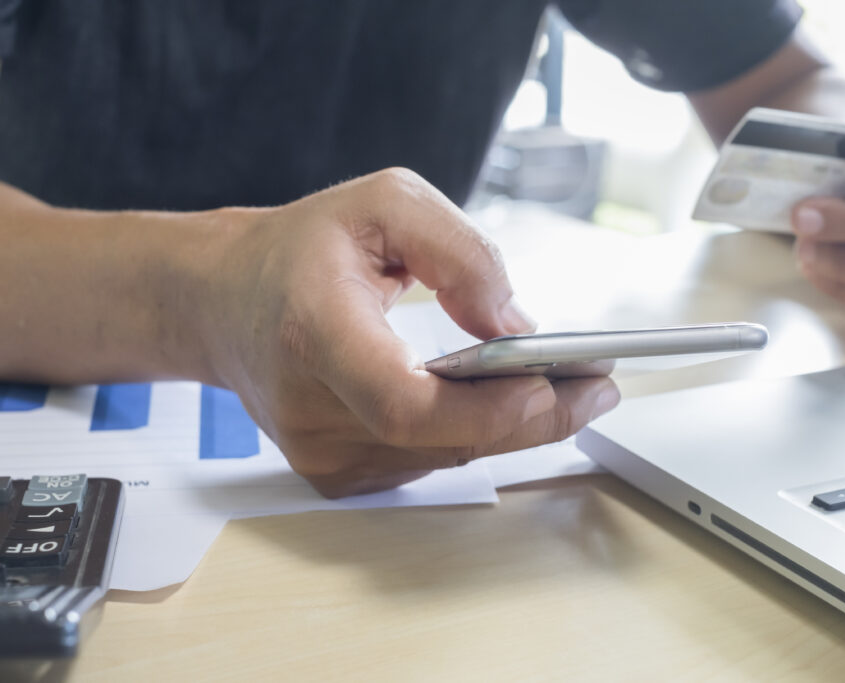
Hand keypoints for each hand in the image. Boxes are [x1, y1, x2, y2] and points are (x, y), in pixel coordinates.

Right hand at [203, 168, 619, 496]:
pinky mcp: (332, 472)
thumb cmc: (299, 249)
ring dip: (511, 427)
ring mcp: (319, 453)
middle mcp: (310, 410)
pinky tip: (504, 404)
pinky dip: (471, 435)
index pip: (405, 403)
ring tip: (567, 389)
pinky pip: (424, 462)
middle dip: (533, 419)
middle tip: (597, 389)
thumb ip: (459, 251)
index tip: (552, 384)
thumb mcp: (384, 202)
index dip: (487, 408)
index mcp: (314, 334)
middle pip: (441, 442)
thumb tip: (514, 327)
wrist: (222, 301)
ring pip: (443, 457)